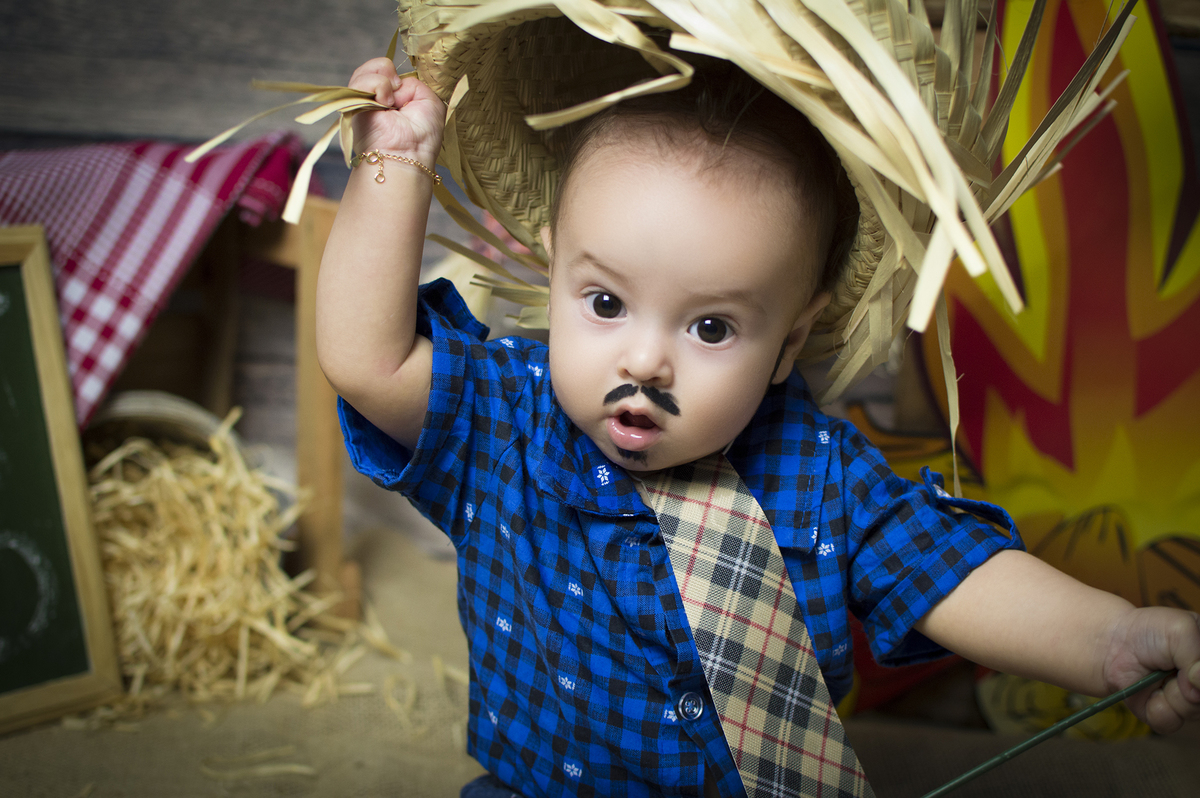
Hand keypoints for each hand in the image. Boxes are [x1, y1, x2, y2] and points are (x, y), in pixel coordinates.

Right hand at [348, 57, 444, 170]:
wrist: (408, 154)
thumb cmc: (422, 137)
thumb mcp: (430, 101)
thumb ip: (414, 82)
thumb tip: (394, 81)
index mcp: (394, 99)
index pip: (389, 71)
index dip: (399, 75)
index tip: (408, 90)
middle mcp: (377, 99)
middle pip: (376, 67)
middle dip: (389, 72)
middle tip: (399, 92)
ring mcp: (363, 101)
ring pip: (367, 71)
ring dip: (384, 81)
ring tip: (392, 102)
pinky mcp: (352, 104)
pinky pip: (361, 80)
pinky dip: (378, 85)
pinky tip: (385, 103)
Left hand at [1103, 606, 1199, 732]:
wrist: (1115, 644)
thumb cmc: (1151, 632)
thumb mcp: (1180, 631)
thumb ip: (1197, 656)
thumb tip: (1199, 684)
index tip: (1193, 669)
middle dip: (1193, 684)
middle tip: (1177, 669)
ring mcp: (1195, 704)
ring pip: (1194, 711)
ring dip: (1173, 693)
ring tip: (1162, 676)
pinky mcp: (1172, 717)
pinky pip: (1170, 721)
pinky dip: (1156, 706)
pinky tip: (1151, 692)